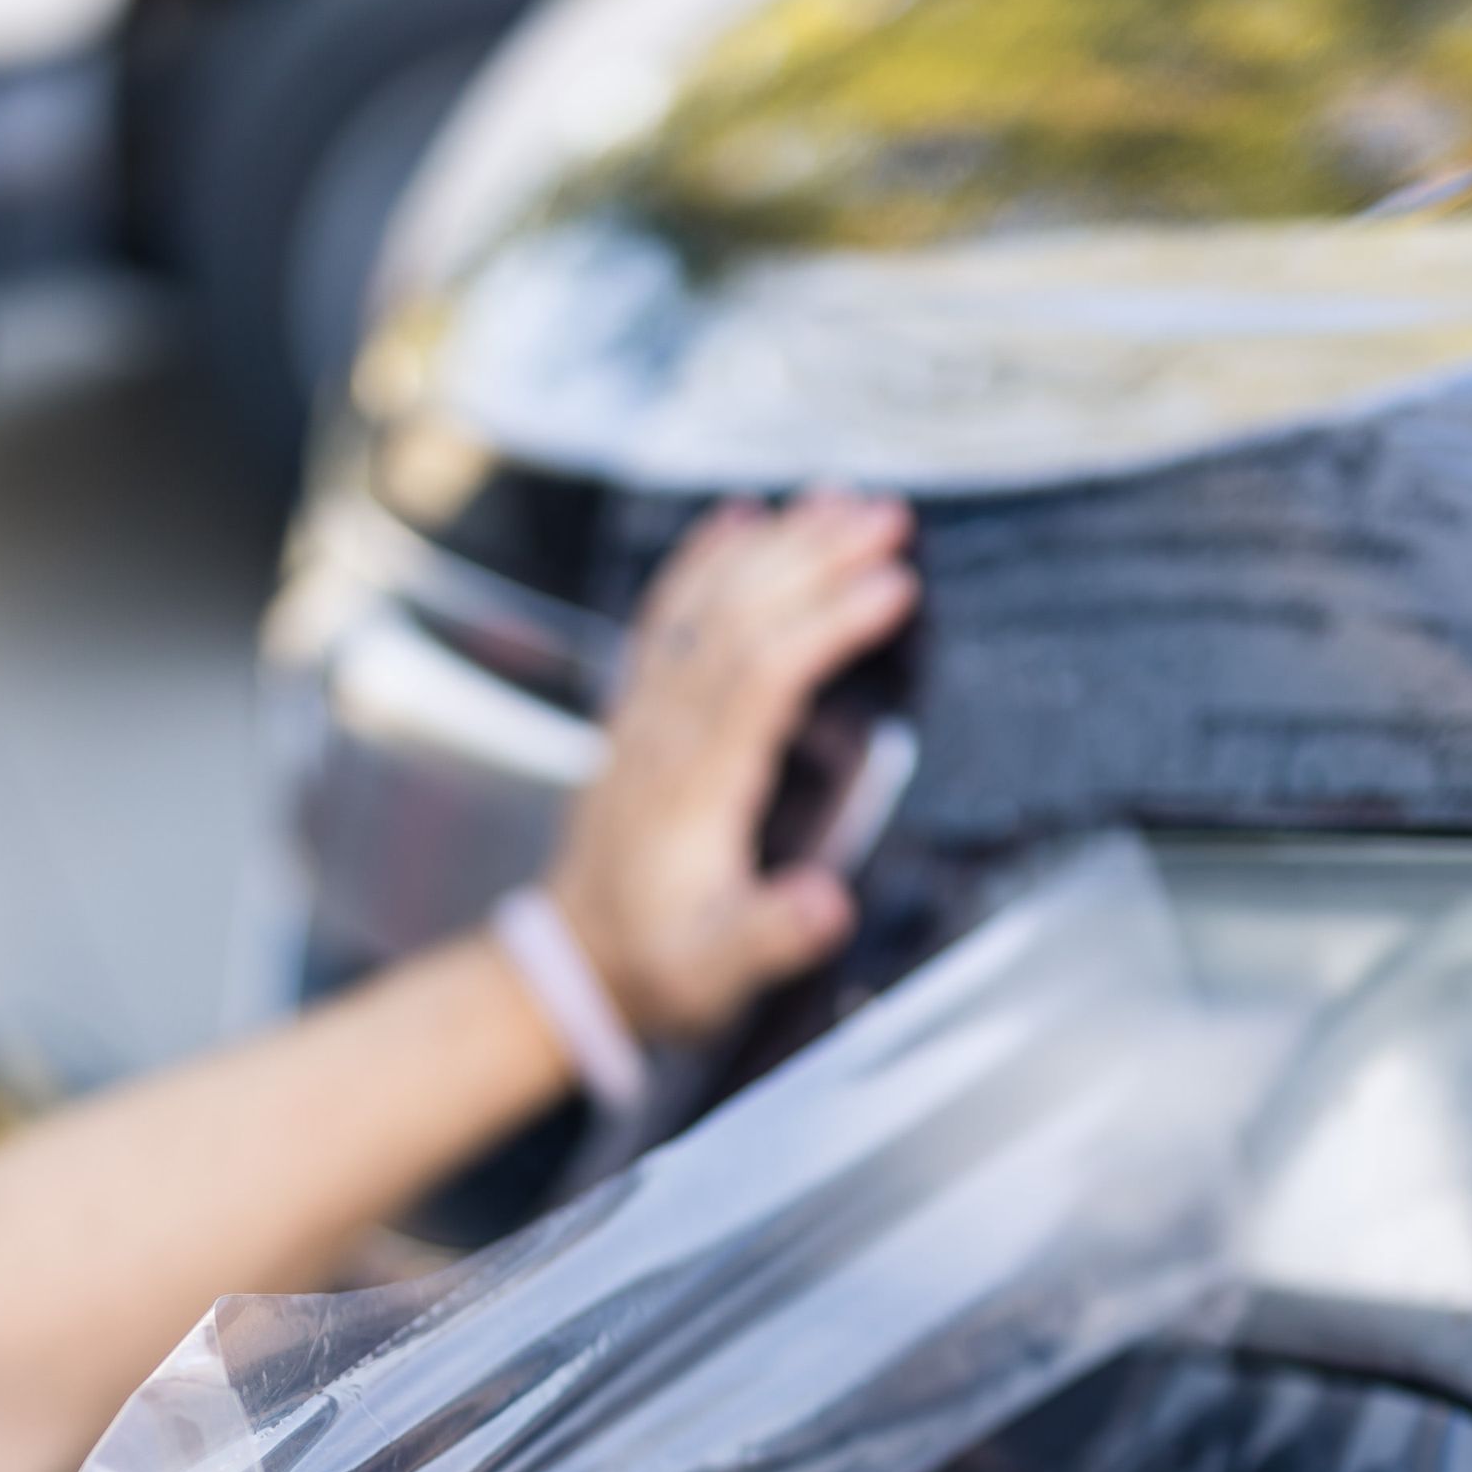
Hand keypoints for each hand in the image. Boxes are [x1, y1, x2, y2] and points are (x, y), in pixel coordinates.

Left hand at [547, 491, 918, 1043]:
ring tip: (840, 497)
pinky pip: (665, 614)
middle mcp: (663, 733)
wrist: (577, 965)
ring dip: (773, 544)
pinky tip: (738, 518)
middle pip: (739, 616)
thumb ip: (770, 936)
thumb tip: (827, 902)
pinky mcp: (638, 711)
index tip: (895, 585)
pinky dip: (703, 559)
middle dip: (814, 556)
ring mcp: (644, 714)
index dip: (827, 622)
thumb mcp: (717, 974)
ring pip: (706, 602)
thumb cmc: (658, 966)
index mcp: (694, 785)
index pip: (762, 674)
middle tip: (888, 515)